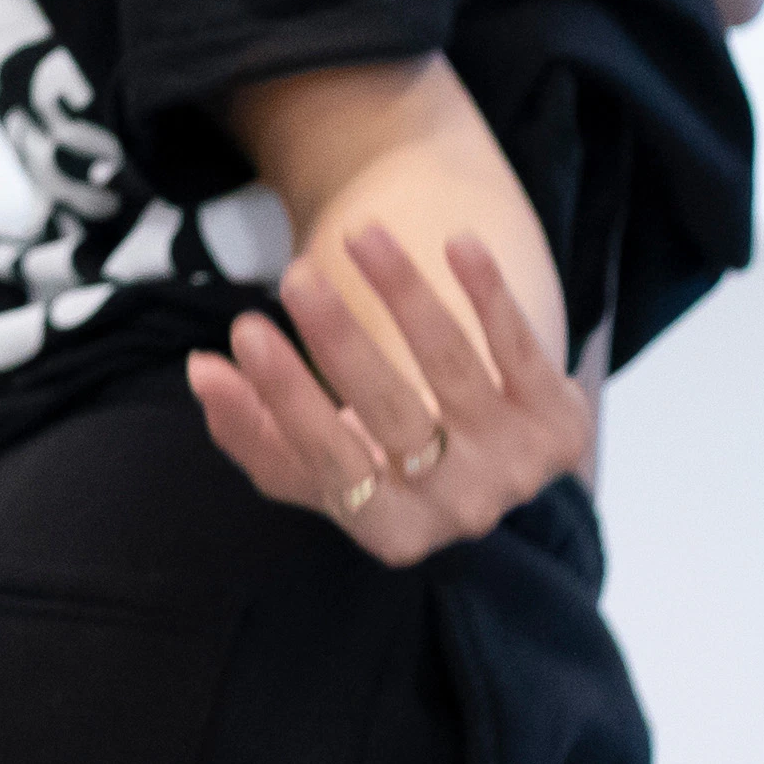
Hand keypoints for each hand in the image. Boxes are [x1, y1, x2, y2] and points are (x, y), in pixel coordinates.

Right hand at [187, 223, 595, 568]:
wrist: (483, 464)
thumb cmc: (374, 458)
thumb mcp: (308, 462)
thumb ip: (248, 425)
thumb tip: (202, 370)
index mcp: (389, 529)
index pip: (330, 463)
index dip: (288, 398)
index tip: (243, 330)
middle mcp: (460, 510)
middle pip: (393, 416)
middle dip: (340, 342)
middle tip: (295, 278)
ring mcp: (518, 469)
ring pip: (454, 371)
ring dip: (407, 296)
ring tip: (360, 233)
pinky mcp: (561, 425)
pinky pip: (523, 352)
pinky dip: (491, 296)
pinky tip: (456, 243)